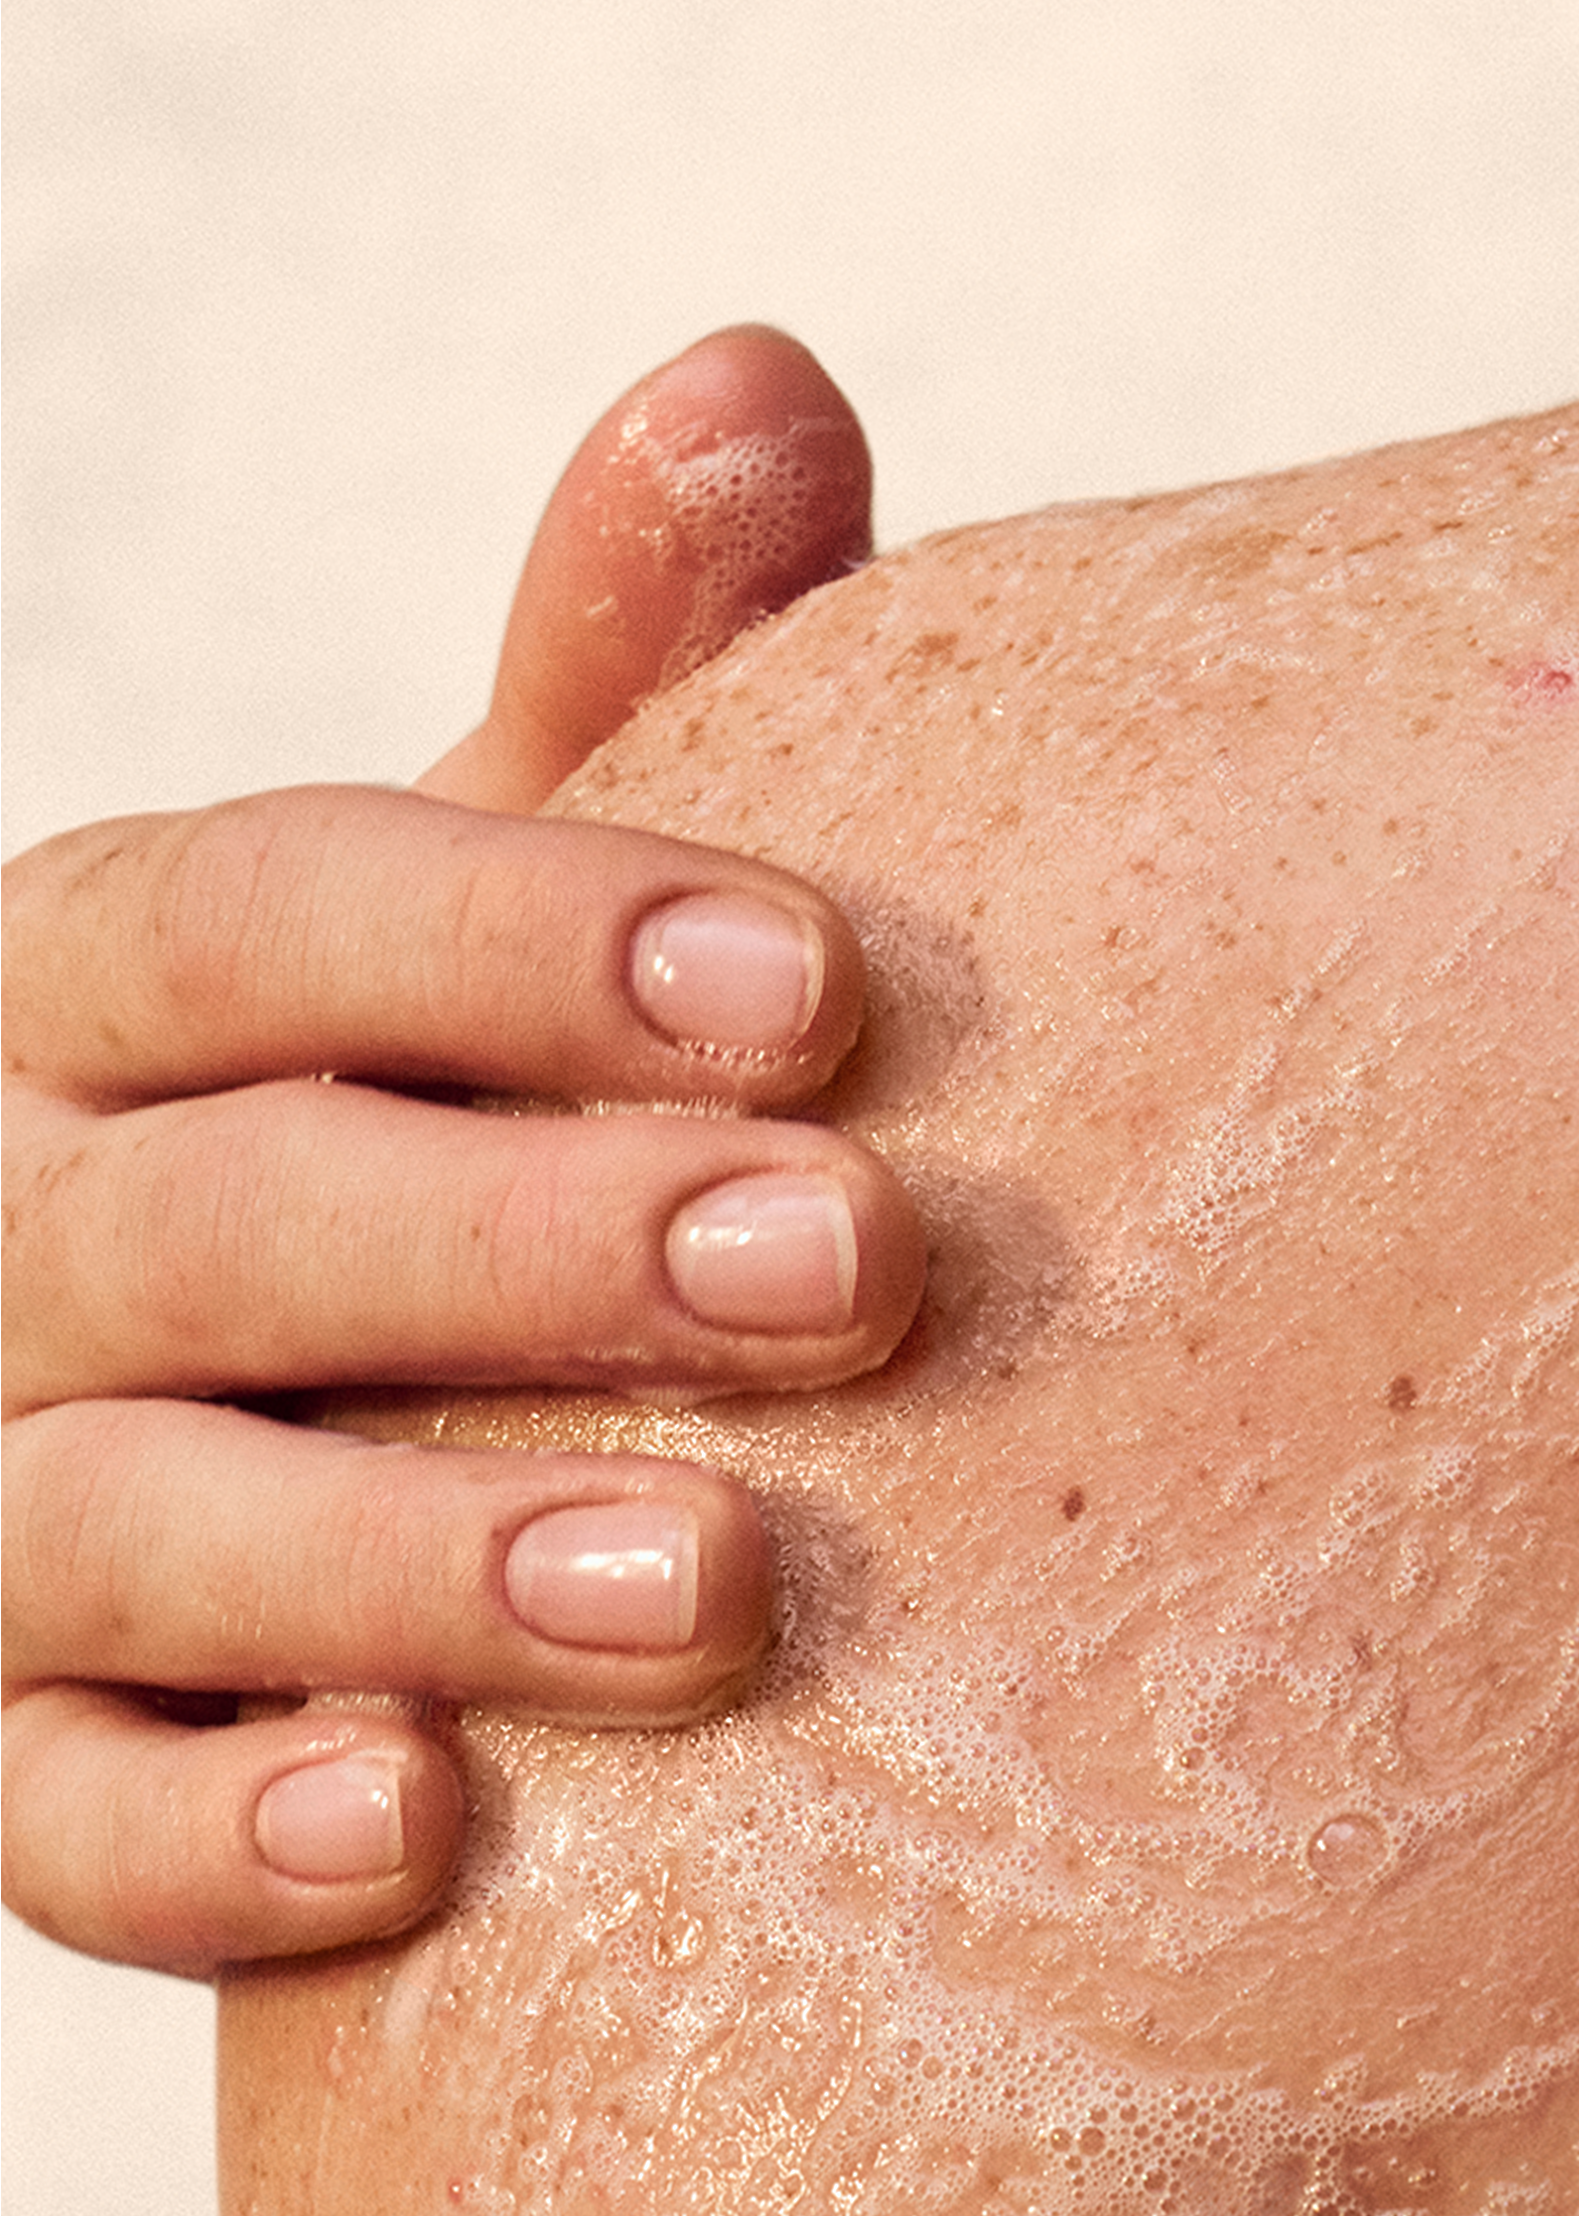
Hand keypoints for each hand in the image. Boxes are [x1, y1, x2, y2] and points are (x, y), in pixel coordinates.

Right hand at [2, 328, 926, 1974]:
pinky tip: (427, 1836)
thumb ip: (621, 665)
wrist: (307, 1405)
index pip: (260, 910)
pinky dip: (221, 1831)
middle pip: (228, 1215)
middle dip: (534, 1244)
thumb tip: (762, 379)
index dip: (522, 936)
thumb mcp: (506, 892)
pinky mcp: (0, 1755)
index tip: (821, 986)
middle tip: (856, 1264)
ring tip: (721, 1585)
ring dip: (418, 1557)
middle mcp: (7, 1221)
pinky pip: (55, 1822)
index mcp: (109, 973)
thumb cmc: (456, 1094)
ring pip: (135, 1527)